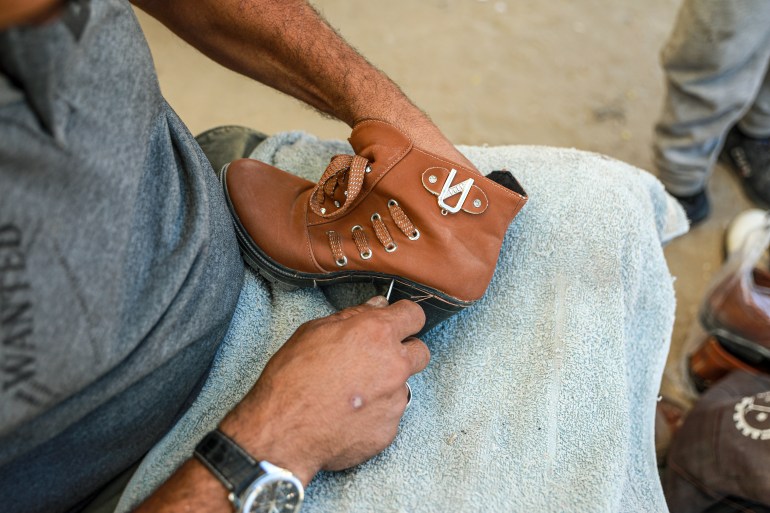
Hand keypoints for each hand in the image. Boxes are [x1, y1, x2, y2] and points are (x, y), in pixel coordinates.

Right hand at [219, 296, 428, 484]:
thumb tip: (377, 306)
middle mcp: (394, 365)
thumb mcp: (313, 331)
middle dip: (403, 352)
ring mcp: (395, 399)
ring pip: (403, 385)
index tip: (398, 323)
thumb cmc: (291, 378)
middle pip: (421, 351)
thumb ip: (353, 317)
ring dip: (385, 386)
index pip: (414, 315)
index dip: (405, 318)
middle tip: (376, 360)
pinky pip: (389, 415)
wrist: (283, 431)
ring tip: (352, 393)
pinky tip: (348, 415)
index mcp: (376, 334)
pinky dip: (374, 414)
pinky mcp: (390, 429)